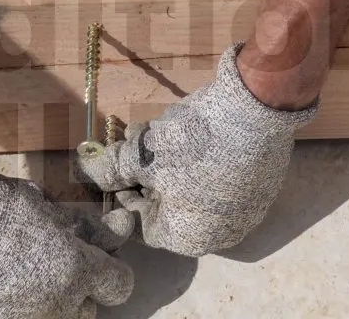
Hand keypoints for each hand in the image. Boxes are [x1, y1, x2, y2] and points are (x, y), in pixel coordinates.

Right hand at [0, 145, 134, 317]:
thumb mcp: (41, 206)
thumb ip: (79, 228)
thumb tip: (111, 231)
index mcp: (73, 271)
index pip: (118, 284)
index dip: (107, 268)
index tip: (94, 258)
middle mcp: (55, 307)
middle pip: (86, 310)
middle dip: (76, 288)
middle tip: (52, 267)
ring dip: (46, 303)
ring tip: (18, 281)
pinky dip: (8, 311)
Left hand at [78, 44, 317, 256]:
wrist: (255, 109)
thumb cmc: (191, 144)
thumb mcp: (141, 155)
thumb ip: (111, 169)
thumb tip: (85, 172)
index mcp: (188, 239)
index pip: (142, 223)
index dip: (125, 192)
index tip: (119, 166)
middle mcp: (220, 235)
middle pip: (169, 206)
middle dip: (148, 174)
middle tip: (137, 141)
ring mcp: (247, 211)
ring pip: (195, 190)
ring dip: (172, 163)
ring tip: (161, 130)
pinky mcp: (263, 185)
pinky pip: (222, 179)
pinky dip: (203, 160)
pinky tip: (194, 132)